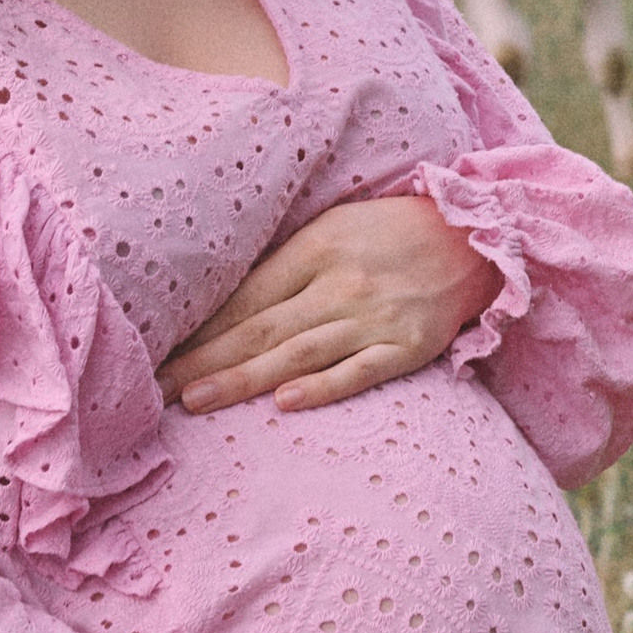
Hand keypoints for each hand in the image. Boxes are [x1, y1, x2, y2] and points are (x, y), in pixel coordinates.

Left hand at [161, 195, 500, 416]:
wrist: (476, 236)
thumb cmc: (392, 233)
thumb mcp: (334, 228)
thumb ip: (285, 264)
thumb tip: (222, 303)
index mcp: (315, 249)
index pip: (244, 298)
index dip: (198, 330)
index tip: (157, 356)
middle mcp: (339, 283)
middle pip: (259, 329)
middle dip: (203, 362)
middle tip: (155, 390)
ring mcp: (374, 317)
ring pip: (297, 353)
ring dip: (243, 378)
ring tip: (196, 401)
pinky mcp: (407, 345)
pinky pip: (360, 371)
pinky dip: (323, 387)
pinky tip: (286, 403)